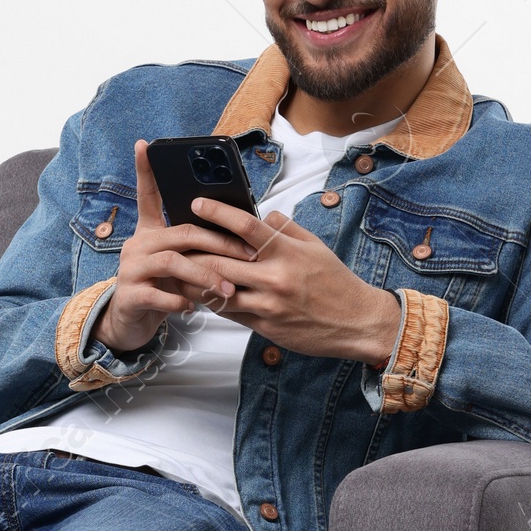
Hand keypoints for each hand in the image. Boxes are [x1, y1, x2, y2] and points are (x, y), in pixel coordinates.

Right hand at [93, 141, 259, 355]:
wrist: (128, 322)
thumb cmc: (160, 288)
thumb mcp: (176, 263)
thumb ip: (193, 248)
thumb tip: (234, 235)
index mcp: (150, 232)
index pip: (148, 195)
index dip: (145, 170)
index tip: (145, 145)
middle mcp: (138, 244)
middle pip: (182, 232)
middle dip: (219, 242)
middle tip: (247, 255)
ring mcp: (130, 269)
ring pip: (172, 262)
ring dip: (205, 275)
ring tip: (227, 288)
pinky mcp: (129, 296)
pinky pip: (159, 294)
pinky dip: (181, 301)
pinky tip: (194, 306)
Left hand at [182, 195, 402, 365]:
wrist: (355, 322)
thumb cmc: (335, 281)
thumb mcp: (315, 246)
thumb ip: (286, 228)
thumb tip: (263, 214)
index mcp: (287, 251)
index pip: (245, 226)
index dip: (217, 212)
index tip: (197, 204)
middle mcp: (275, 277)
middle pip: (221, 259)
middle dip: (195, 249)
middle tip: (175, 240)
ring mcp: (268, 304)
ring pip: (219, 289)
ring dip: (195, 279)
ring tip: (177, 269)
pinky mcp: (264, 326)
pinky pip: (229, 312)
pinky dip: (211, 301)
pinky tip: (198, 293)